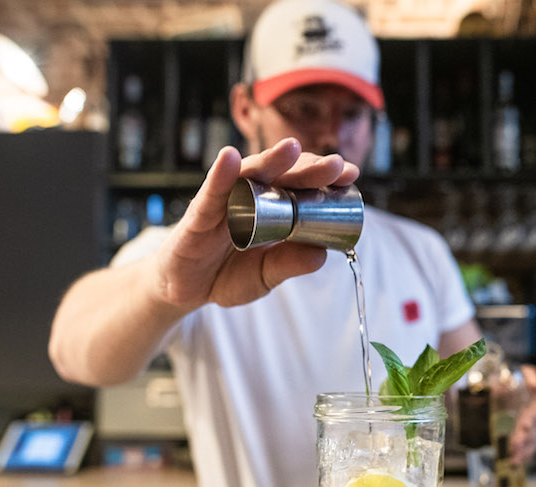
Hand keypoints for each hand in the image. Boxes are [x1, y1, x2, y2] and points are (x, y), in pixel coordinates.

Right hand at [151, 138, 359, 312]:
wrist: (185, 290)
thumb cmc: (226, 274)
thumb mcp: (264, 275)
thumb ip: (288, 264)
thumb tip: (322, 255)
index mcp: (270, 210)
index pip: (300, 187)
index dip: (323, 179)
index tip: (351, 174)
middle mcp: (248, 198)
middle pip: (281, 176)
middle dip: (308, 167)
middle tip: (335, 165)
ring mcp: (223, 203)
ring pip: (248, 176)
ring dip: (270, 160)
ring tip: (292, 148)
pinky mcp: (197, 216)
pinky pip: (209, 194)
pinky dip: (219, 175)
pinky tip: (230, 159)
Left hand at [509, 364, 535, 464]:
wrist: (515, 384)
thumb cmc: (517, 378)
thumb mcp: (522, 373)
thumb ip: (530, 377)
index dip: (532, 417)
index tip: (524, 426)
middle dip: (525, 437)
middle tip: (514, 445)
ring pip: (534, 439)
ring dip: (524, 449)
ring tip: (514, 458)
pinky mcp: (535, 433)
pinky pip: (532, 445)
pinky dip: (524, 454)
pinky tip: (516, 461)